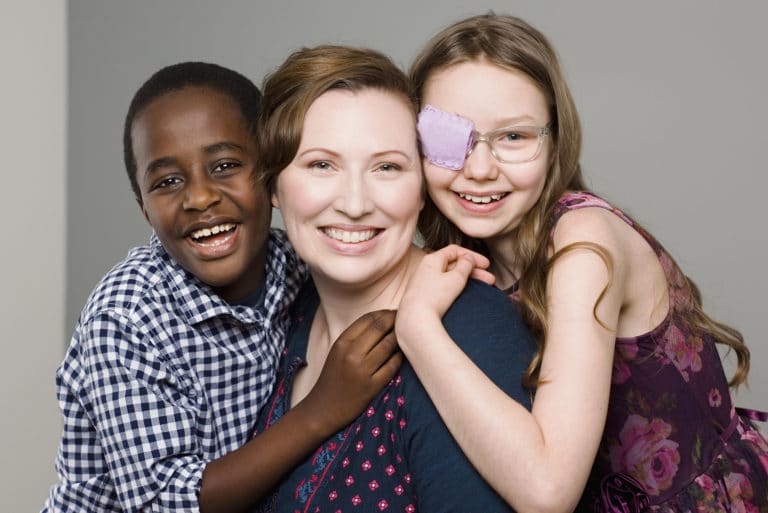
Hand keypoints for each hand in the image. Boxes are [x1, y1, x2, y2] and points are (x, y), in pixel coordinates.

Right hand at [300, 310, 401, 430]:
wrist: (322, 409)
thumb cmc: (332, 378)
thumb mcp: (337, 352)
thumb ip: (355, 337)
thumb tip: (382, 321)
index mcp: (342, 343)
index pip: (368, 319)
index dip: (384, 313)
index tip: (393, 312)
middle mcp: (351, 354)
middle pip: (380, 328)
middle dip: (395, 320)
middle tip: (405, 319)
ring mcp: (362, 371)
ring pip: (389, 345)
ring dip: (400, 337)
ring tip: (406, 335)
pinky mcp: (372, 387)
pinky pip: (392, 366)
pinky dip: (400, 357)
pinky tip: (402, 354)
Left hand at [396, 245, 492, 349]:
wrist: (415, 321)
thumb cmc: (433, 299)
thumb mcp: (456, 278)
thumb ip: (465, 265)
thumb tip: (468, 258)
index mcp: (431, 260)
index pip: (455, 250)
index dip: (472, 256)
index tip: (485, 265)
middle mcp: (425, 268)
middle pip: (453, 264)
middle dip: (473, 270)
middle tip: (488, 279)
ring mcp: (423, 282)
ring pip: (449, 276)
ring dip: (467, 279)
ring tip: (483, 288)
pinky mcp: (423, 296)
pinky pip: (442, 287)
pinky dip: (456, 287)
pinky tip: (465, 294)